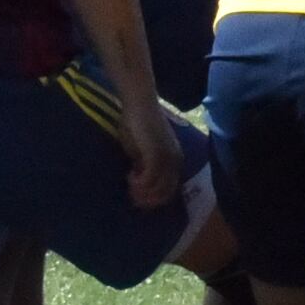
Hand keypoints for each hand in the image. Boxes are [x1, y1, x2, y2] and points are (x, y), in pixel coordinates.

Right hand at [114, 86, 177, 209]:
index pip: (170, 190)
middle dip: (148, 201)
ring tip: (129, 186)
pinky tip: (129, 176)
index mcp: (174, 160)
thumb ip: (143, 166)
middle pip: (166, 193)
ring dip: (142, 193)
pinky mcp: (157, 154)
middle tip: (131, 197)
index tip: (136, 198)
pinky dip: (139, 183)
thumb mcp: (141, 151)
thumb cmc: (137, 124)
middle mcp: (175, 161)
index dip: (154, 199)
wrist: (139, 104)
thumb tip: (140, 184)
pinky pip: (150, 178)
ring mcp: (168, 158)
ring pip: (159, 189)